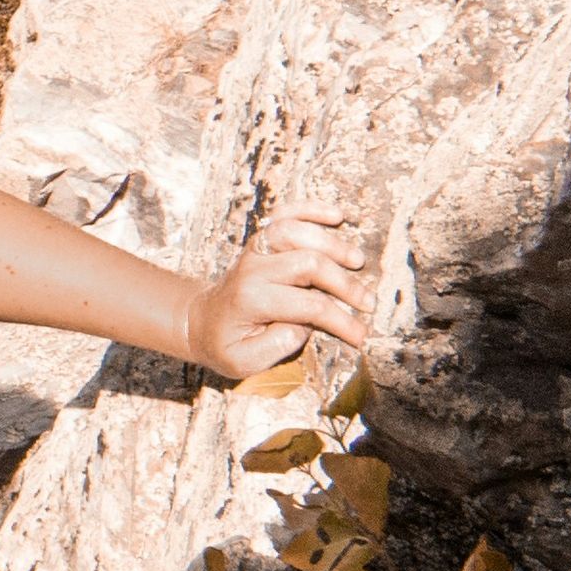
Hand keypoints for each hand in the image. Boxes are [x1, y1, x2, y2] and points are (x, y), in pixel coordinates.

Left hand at [182, 201, 374, 379]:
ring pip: (295, 231)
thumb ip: (273, 347)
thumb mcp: (242, 361)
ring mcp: (255, 250)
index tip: (362, 336)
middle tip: (369, 303)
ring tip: (357, 261)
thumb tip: (304, 326)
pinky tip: (337, 215)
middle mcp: (253, 269)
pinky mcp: (260, 240)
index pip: (308, 305)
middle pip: (307, 263)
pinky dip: (310, 209)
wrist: (201, 321)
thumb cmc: (225, 343)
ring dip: (331, 243)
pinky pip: (284, 214)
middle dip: (345, 284)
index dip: (341, 321)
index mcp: (251, 300)